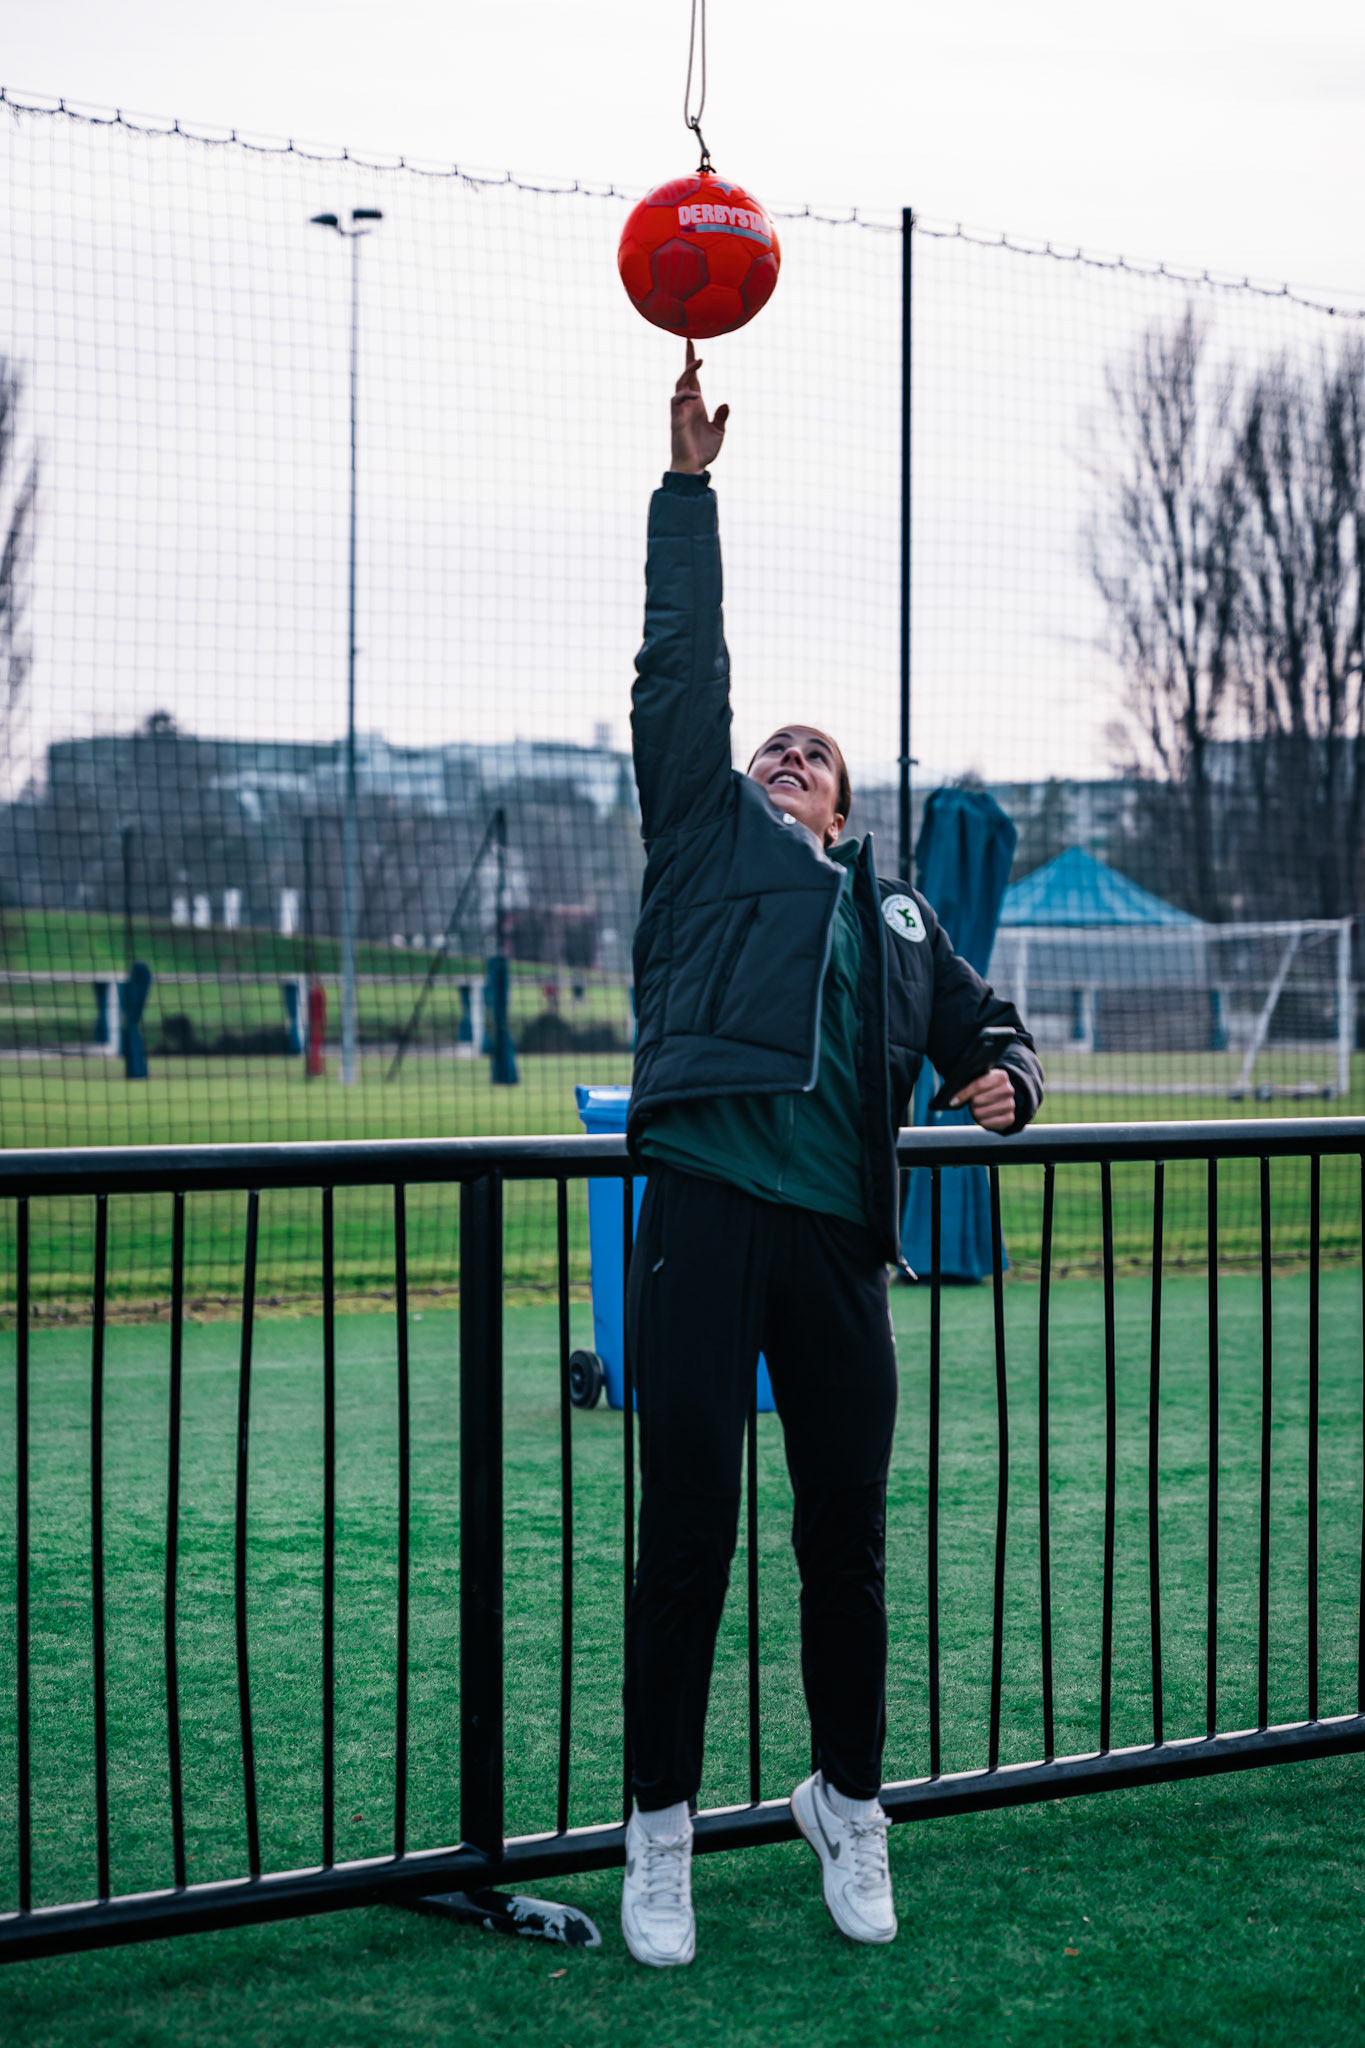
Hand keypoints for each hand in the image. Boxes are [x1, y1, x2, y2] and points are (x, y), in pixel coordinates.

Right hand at [671, 339, 728, 472]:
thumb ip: (721, 417)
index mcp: (698, 404)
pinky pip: (677, 400)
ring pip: (680, 383)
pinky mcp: (676, 419)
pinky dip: (686, 394)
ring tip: (699, 360)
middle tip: (690, 340)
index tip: (692, 343)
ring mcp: (681, 410)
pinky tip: (697, 396)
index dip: (692, 361)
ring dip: (688, 371)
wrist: (693, 467)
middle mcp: (688, 404)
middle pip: (685, 375)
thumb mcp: (718, 431)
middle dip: (688, 358)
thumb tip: (725, 403)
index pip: (694, 378)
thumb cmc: (704, 451)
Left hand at [953, 1067, 1016, 1131]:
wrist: (1002, 1098)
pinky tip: (983, 1117)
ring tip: (978, 1109)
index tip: (953, 1101)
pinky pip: (987, 1124)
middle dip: (970, 1103)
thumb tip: (954, 1099)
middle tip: (972, 1102)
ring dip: (975, 1112)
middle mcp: (1009, 1090)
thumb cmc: (986, 1089)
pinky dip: (981, 1121)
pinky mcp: (1010, 1118)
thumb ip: (969, 1083)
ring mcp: (1011, 1105)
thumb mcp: (980, 1080)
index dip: (964, 1094)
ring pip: (980, 1113)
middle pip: (978, 1100)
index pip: (978, 1085)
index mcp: (1001, 1076)